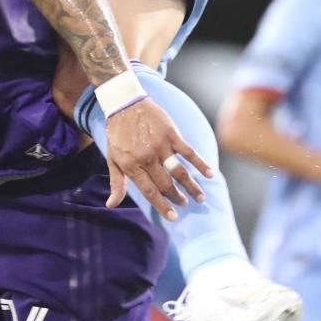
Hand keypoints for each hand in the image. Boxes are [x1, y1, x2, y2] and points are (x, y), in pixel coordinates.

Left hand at [104, 99, 213, 219]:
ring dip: (191, 186)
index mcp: (132, 165)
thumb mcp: (112, 158)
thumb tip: (111, 205)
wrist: (124, 103)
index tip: (173, 217)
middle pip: (166, 184)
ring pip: (180, 172)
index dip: (162, 206)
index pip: (150, 192)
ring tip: (199, 197)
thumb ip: (116, 182)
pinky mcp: (171, 134)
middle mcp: (147, 158)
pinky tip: (210, 174)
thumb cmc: (118, 134)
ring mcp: (160, 146)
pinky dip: (201, 163)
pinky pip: (188, 152)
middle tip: (185, 203)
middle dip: (177, 197)